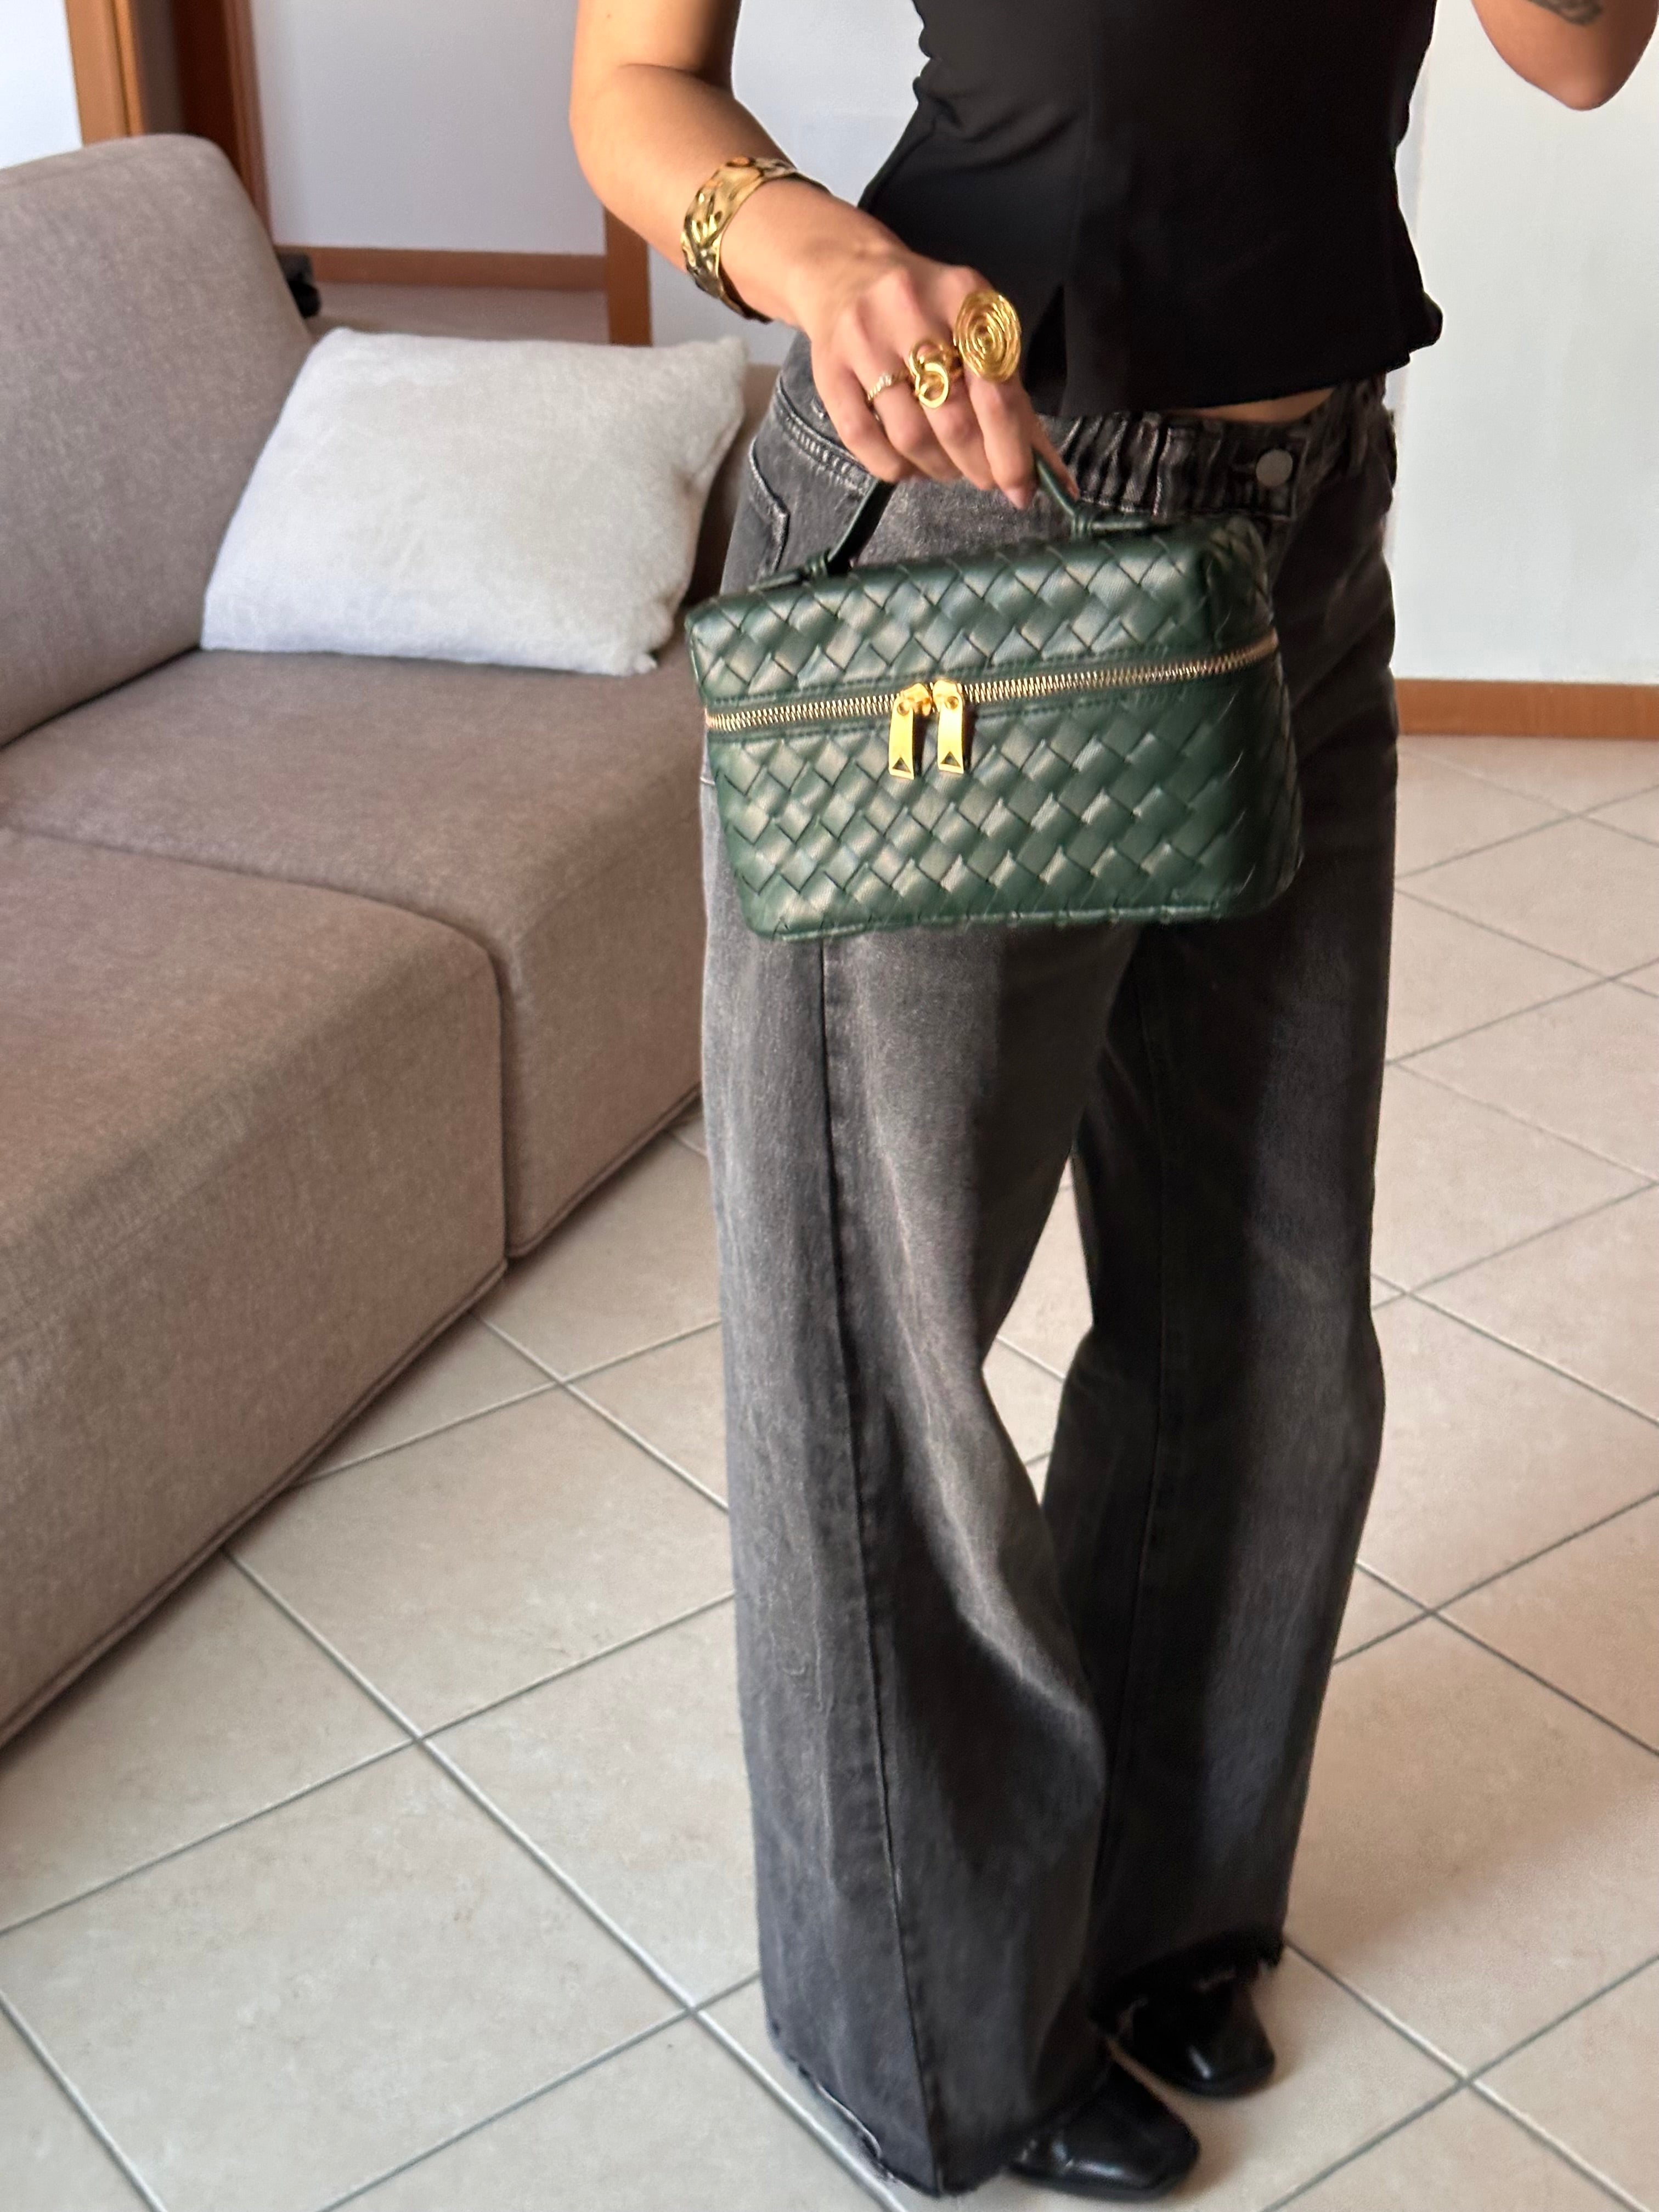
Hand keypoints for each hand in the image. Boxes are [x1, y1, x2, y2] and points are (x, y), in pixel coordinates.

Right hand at [725, 190, 1072, 508]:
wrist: (844, 271)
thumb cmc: (925, 310)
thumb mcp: (974, 330)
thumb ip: (1011, 393)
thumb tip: (1046, 469)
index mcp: (963, 295)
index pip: (997, 388)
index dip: (1013, 449)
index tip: (1024, 487)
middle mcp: (911, 310)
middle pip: (954, 418)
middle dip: (979, 465)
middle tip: (988, 481)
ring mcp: (864, 340)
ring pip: (911, 436)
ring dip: (940, 469)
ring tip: (950, 469)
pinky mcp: (829, 370)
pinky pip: (865, 441)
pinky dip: (896, 468)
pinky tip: (911, 466)